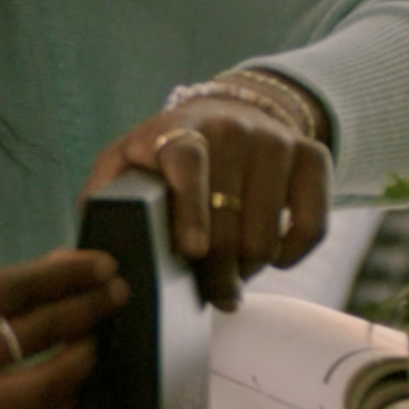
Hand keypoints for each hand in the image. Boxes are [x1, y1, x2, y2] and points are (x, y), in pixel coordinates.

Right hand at [0, 250, 133, 408]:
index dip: (67, 276)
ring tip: (97, 338)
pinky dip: (55, 402)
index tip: (101, 264)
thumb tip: (59, 271)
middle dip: (86, 311)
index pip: (13, 290)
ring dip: (81, 360)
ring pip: (39, 389)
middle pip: (33, 336)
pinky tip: (68, 380)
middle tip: (115, 294)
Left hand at [84, 99, 330, 310]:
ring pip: (268, 231)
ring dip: (249, 268)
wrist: (230, 115)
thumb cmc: (165, 156)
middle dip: (216, 271)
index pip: (187, 162)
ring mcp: (276, 141)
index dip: (190, 209)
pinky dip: (292, 254)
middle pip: (228, 215)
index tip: (190, 251)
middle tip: (211, 294)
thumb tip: (93, 250)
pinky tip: (273, 259)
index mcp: (178, 128)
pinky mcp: (314, 156)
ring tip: (232, 274)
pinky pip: (314, 224)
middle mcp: (232, 127)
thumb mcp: (125, 163)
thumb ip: (104, 197)